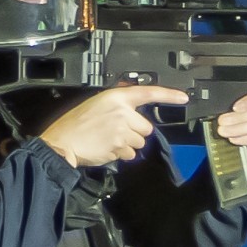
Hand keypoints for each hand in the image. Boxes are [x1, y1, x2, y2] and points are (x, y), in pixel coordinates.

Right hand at [38, 86, 175, 168]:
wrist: (62, 143)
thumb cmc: (75, 124)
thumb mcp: (96, 104)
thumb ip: (117, 104)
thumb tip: (133, 107)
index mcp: (116, 97)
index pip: (148, 92)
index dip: (169, 95)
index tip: (183, 97)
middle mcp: (123, 112)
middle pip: (146, 127)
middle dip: (135, 132)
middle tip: (115, 132)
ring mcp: (123, 130)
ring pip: (139, 142)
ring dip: (128, 144)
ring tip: (108, 140)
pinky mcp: (120, 146)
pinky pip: (131, 153)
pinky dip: (121, 154)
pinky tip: (107, 148)